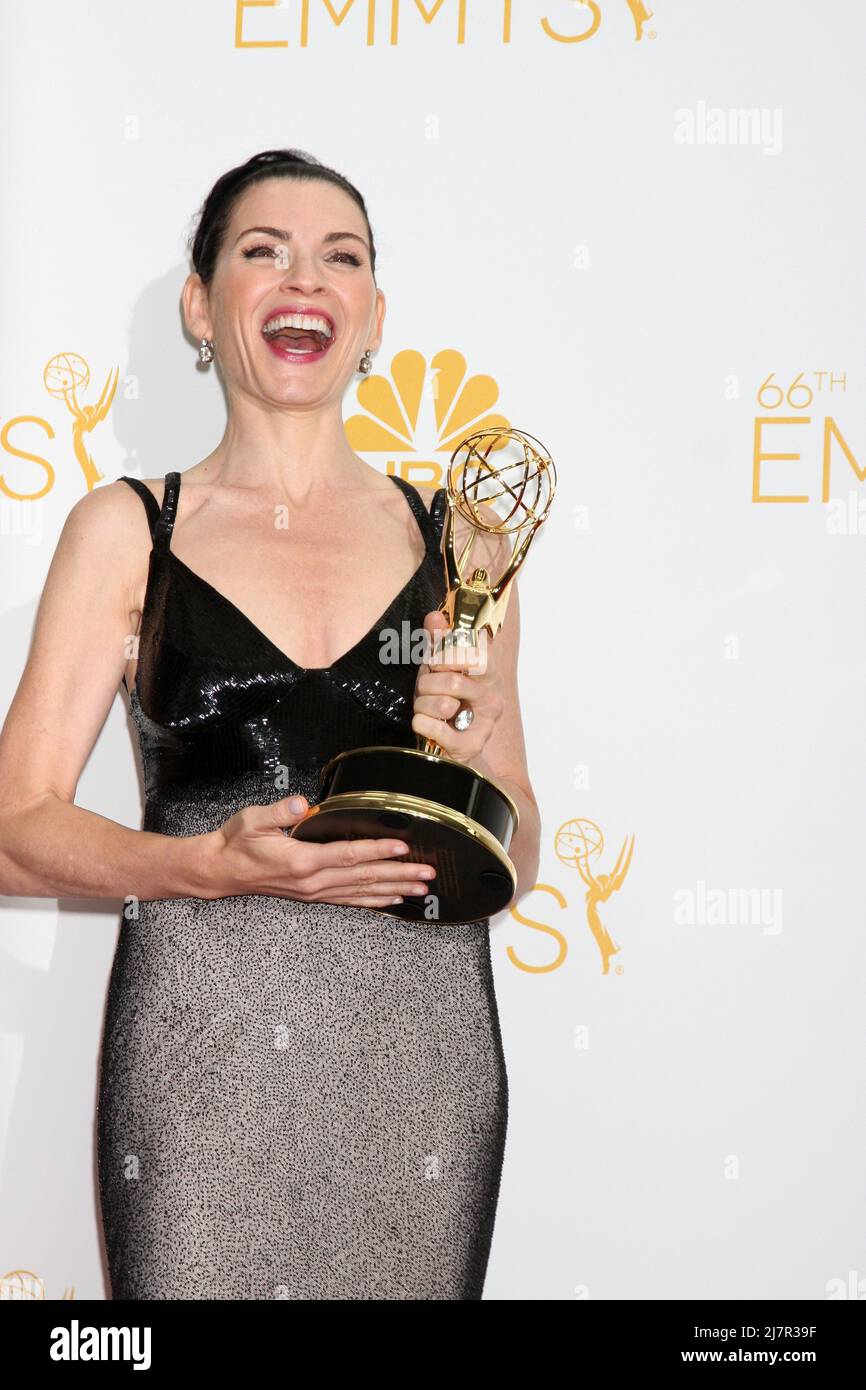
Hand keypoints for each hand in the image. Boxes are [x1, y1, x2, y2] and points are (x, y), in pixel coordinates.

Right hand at [201, 795, 436, 906]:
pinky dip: (374, 901)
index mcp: (302, 861)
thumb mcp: (253, 819)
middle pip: (364, 878)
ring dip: (393, 890)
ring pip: (361, 893)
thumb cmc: (237, 843)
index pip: (348, 855)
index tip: (403, 846)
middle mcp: (312, 881)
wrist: (221, 871)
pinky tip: (392, 900)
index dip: (377, 850)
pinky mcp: (313, 896)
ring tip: (420, 889)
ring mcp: (314, 892)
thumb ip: (279, 810)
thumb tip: (302, 802)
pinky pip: (349, 901)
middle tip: (427, 873)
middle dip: (399, 875)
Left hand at [410, 610, 504, 763]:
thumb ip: (437, 641)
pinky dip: (420, 723)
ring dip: (422, 704)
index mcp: (489, 675)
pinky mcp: (470, 746)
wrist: (448, 744)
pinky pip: (433, 728)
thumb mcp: (439, 668)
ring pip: (443, 704)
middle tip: (425, 689)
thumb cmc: (444, 700)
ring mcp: (484, 725)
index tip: (437, 662)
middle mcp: (493, 699)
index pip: (477, 655)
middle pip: (454, 680)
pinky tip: (424, 724)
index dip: (449, 655)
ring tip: (426, 709)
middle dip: (427, 683)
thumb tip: (435, 616)